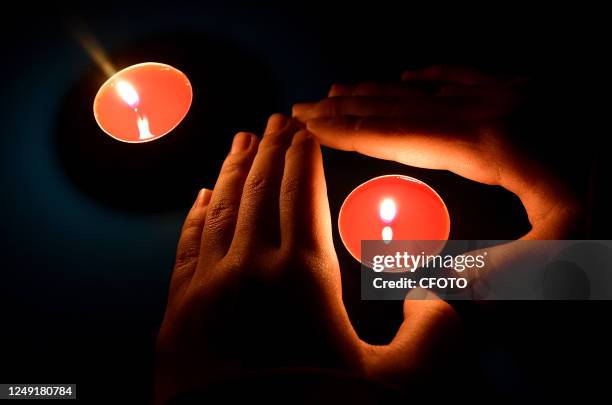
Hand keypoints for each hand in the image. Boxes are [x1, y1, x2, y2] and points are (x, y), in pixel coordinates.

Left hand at [155, 115, 458, 403]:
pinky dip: (196, 216)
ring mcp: (207, 289)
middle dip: (270, 150)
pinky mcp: (178, 313)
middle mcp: (250, 270)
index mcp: (302, 279)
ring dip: (233, 171)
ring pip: (221, 210)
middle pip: (261, 191)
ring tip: (240, 140)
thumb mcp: (396, 387)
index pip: (303, 195)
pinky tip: (203, 195)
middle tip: (276, 119)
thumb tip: (439, 296)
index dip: (304, 157)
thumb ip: (433, 338)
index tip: (305, 129)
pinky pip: (187, 247)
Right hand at [293, 66, 582, 288]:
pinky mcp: (530, 91)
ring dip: (377, 90)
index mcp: (488, 144)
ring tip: (340, 90)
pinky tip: (411, 72)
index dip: (349, 132)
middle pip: (400, 104)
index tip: (307, 126)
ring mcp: (512, 94)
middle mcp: (491, 108)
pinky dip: (429, 74)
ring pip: (426, 87)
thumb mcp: (570, 251)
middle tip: (303, 105)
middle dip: (346, 107)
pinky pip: (465, 73)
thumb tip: (437, 283)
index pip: (399, 134)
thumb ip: (500, 270)